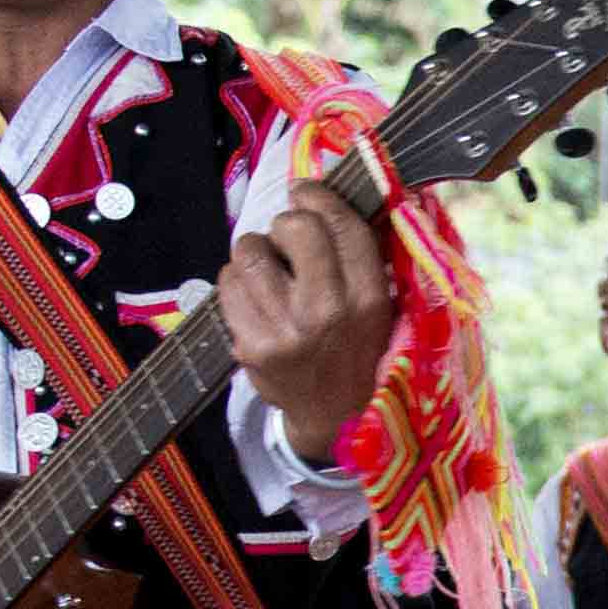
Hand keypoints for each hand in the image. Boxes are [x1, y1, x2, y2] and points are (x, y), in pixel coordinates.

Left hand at [221, 184, 399, 450]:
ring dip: (256, 253)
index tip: (305, 192)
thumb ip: (361, 256)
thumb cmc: (356, 349)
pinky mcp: (252, 345)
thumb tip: (325, 196)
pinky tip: (253, 297)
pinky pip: (227, 283)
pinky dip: (236, 281)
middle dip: (285, 225)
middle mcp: (329, 312)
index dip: (319, 197)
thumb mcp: (380, 307)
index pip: (342, 226)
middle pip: (294, 228)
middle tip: (287, 240)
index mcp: (369, 298)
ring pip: (251, 251)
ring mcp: (286, 330)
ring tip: (269, 273)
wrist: (336, 416)